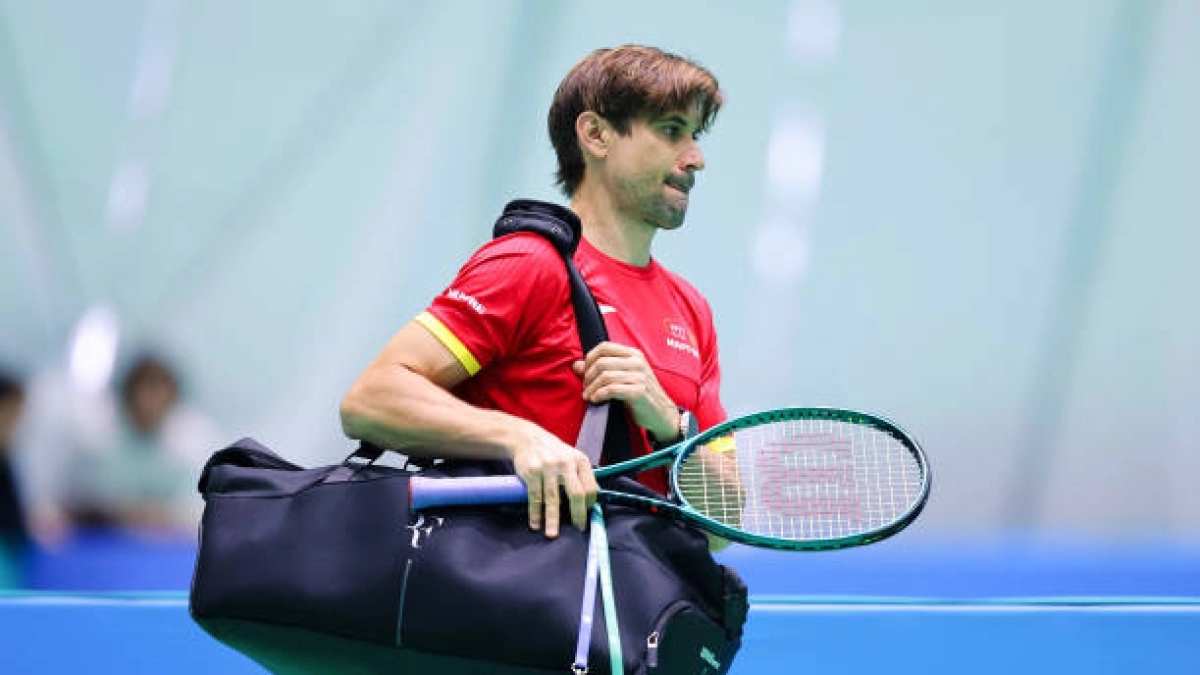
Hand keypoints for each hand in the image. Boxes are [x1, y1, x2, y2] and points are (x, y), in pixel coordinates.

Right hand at [508, 419, 597, 537]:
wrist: (528, 439)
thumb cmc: (554, 453)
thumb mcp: (572, 458)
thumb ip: (581, 476)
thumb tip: (589, 503)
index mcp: (580, 461)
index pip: (591, 487)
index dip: (589, 505)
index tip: (585, 516)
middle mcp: (565, 463)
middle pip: (576, 494)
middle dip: (577, 514)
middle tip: (577, 528)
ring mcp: (548, 468)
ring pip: (552, 499)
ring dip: (552, 519)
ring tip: (552, 534)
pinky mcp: (532, 472)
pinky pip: (535, 497)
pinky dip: (535, 513)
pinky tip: (536, 523)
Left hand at [572, 342, 679, 441]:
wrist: (661, 414)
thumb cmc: (639, 395)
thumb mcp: (622, 378)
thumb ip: (601, 369)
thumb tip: (576, 365)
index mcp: (634, 354)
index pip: (604, 347)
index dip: (589, 358)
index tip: (585, 372)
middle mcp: (638, 362)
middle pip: (601, 362)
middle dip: (588, 377)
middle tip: (586, 388)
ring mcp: (639, 377)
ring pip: (604, 376)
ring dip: (591, 388)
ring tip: (588, 396)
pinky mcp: (638, 392)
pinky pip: (611, 389)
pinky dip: (599, 395)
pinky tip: (596, 400)